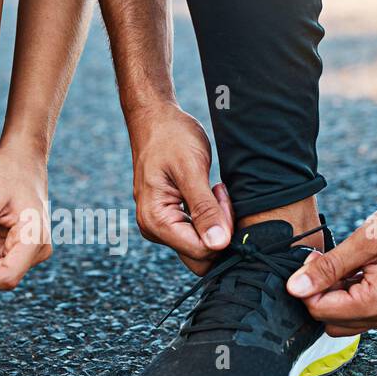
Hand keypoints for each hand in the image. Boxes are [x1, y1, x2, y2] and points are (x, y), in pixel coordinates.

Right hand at [128, 103, 233, 273]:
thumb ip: (204, 210)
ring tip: (213, 189)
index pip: (201, 251)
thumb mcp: (191, 170)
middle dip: (219, 230)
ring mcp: (161, 227)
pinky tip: (209, 193)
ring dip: (216, 221)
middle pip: (201, 255)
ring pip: (202, 245)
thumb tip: (218, 245)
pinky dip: (210, 217)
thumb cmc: (170, 138)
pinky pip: (197, 233)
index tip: (220, 194)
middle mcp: (154, 230)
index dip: (221, 231)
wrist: (155, 120)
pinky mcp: (170, 220)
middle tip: (219, 193)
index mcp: (155, 221)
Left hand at [286, 189, 376, 335]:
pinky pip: (360, 311)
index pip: (320, 311)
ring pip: (343, 319)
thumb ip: (328, 267)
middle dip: (319, 293)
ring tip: (346, 261)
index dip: (307, 286)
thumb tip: (294, 289)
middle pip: (329, 320)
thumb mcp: (365, 240)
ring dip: (334, 294)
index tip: (314, 259)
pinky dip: (349, 293)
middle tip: (326, 260)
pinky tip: (357, 267)